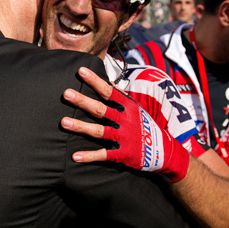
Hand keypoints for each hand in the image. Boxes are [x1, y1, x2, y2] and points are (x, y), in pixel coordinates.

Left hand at [61, 67, 189, 181]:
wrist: (164, 151)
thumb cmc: (145, 125)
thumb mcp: (136, 108)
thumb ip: (120, 96)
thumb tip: (106, 80)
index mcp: (128, 107)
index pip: (109, 91)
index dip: (94, 81)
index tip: (80, 71)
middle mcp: (125, 120)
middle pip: (100, 109)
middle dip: (83, 101)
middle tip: (66, 93)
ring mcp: (123, 137)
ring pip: (99, 131)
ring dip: (80, 127)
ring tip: (63, 122)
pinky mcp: (122, 154)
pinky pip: (103, 155)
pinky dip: (89, 156)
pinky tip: (75, 156)